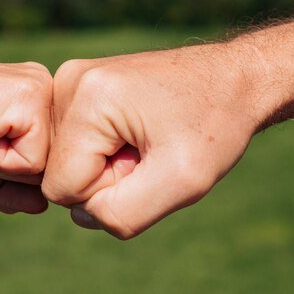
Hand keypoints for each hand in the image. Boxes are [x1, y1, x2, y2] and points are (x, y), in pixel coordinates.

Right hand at [0, 57, 52, 213]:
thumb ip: (11, 189)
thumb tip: (43, 206)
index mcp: (33, 99)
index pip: (48, 159)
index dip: (11, 170)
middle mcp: (43, 88)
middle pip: (53, 165)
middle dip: (10, 170)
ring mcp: (40, 91)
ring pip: (47, 166)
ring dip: (3, 165)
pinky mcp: (31, 99)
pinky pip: (33, 161)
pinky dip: (0, 161)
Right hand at [42, 45, 265, 238]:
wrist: (235, 79)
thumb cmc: (216, 125)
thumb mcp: (182, 182)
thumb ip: (122, 213)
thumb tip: (81, 214)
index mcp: (87, 98)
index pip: (61, 187)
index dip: (108, 191)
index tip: (147, 162)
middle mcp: (67, 81)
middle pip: (58, 172)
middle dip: (106, 177)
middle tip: (150, 151)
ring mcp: (69, 80)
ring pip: (64, 161)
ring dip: (106, 165)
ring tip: (145, 140)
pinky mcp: (77, 86)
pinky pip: (73, 145)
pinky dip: (103, 151)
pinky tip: (135, 133)